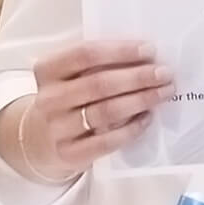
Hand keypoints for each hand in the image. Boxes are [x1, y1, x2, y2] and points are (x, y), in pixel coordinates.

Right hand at [23, 40, 174, 177]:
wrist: (40, 138)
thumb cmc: (66, 95)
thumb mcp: (69, 73)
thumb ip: (96, 62)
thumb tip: (143, 56)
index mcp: (47, 69)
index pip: (86, 54)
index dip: (120, 51)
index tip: (149, 50)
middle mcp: (49, 98)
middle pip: (99, 83)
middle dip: (137, 77)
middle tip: (164, 73)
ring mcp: (57, 128)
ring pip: (105, 112)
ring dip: (140, 100)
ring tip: (163, 92)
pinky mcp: (69, 154)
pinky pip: (107, 142)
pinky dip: (131, 129)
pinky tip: (147, 118)